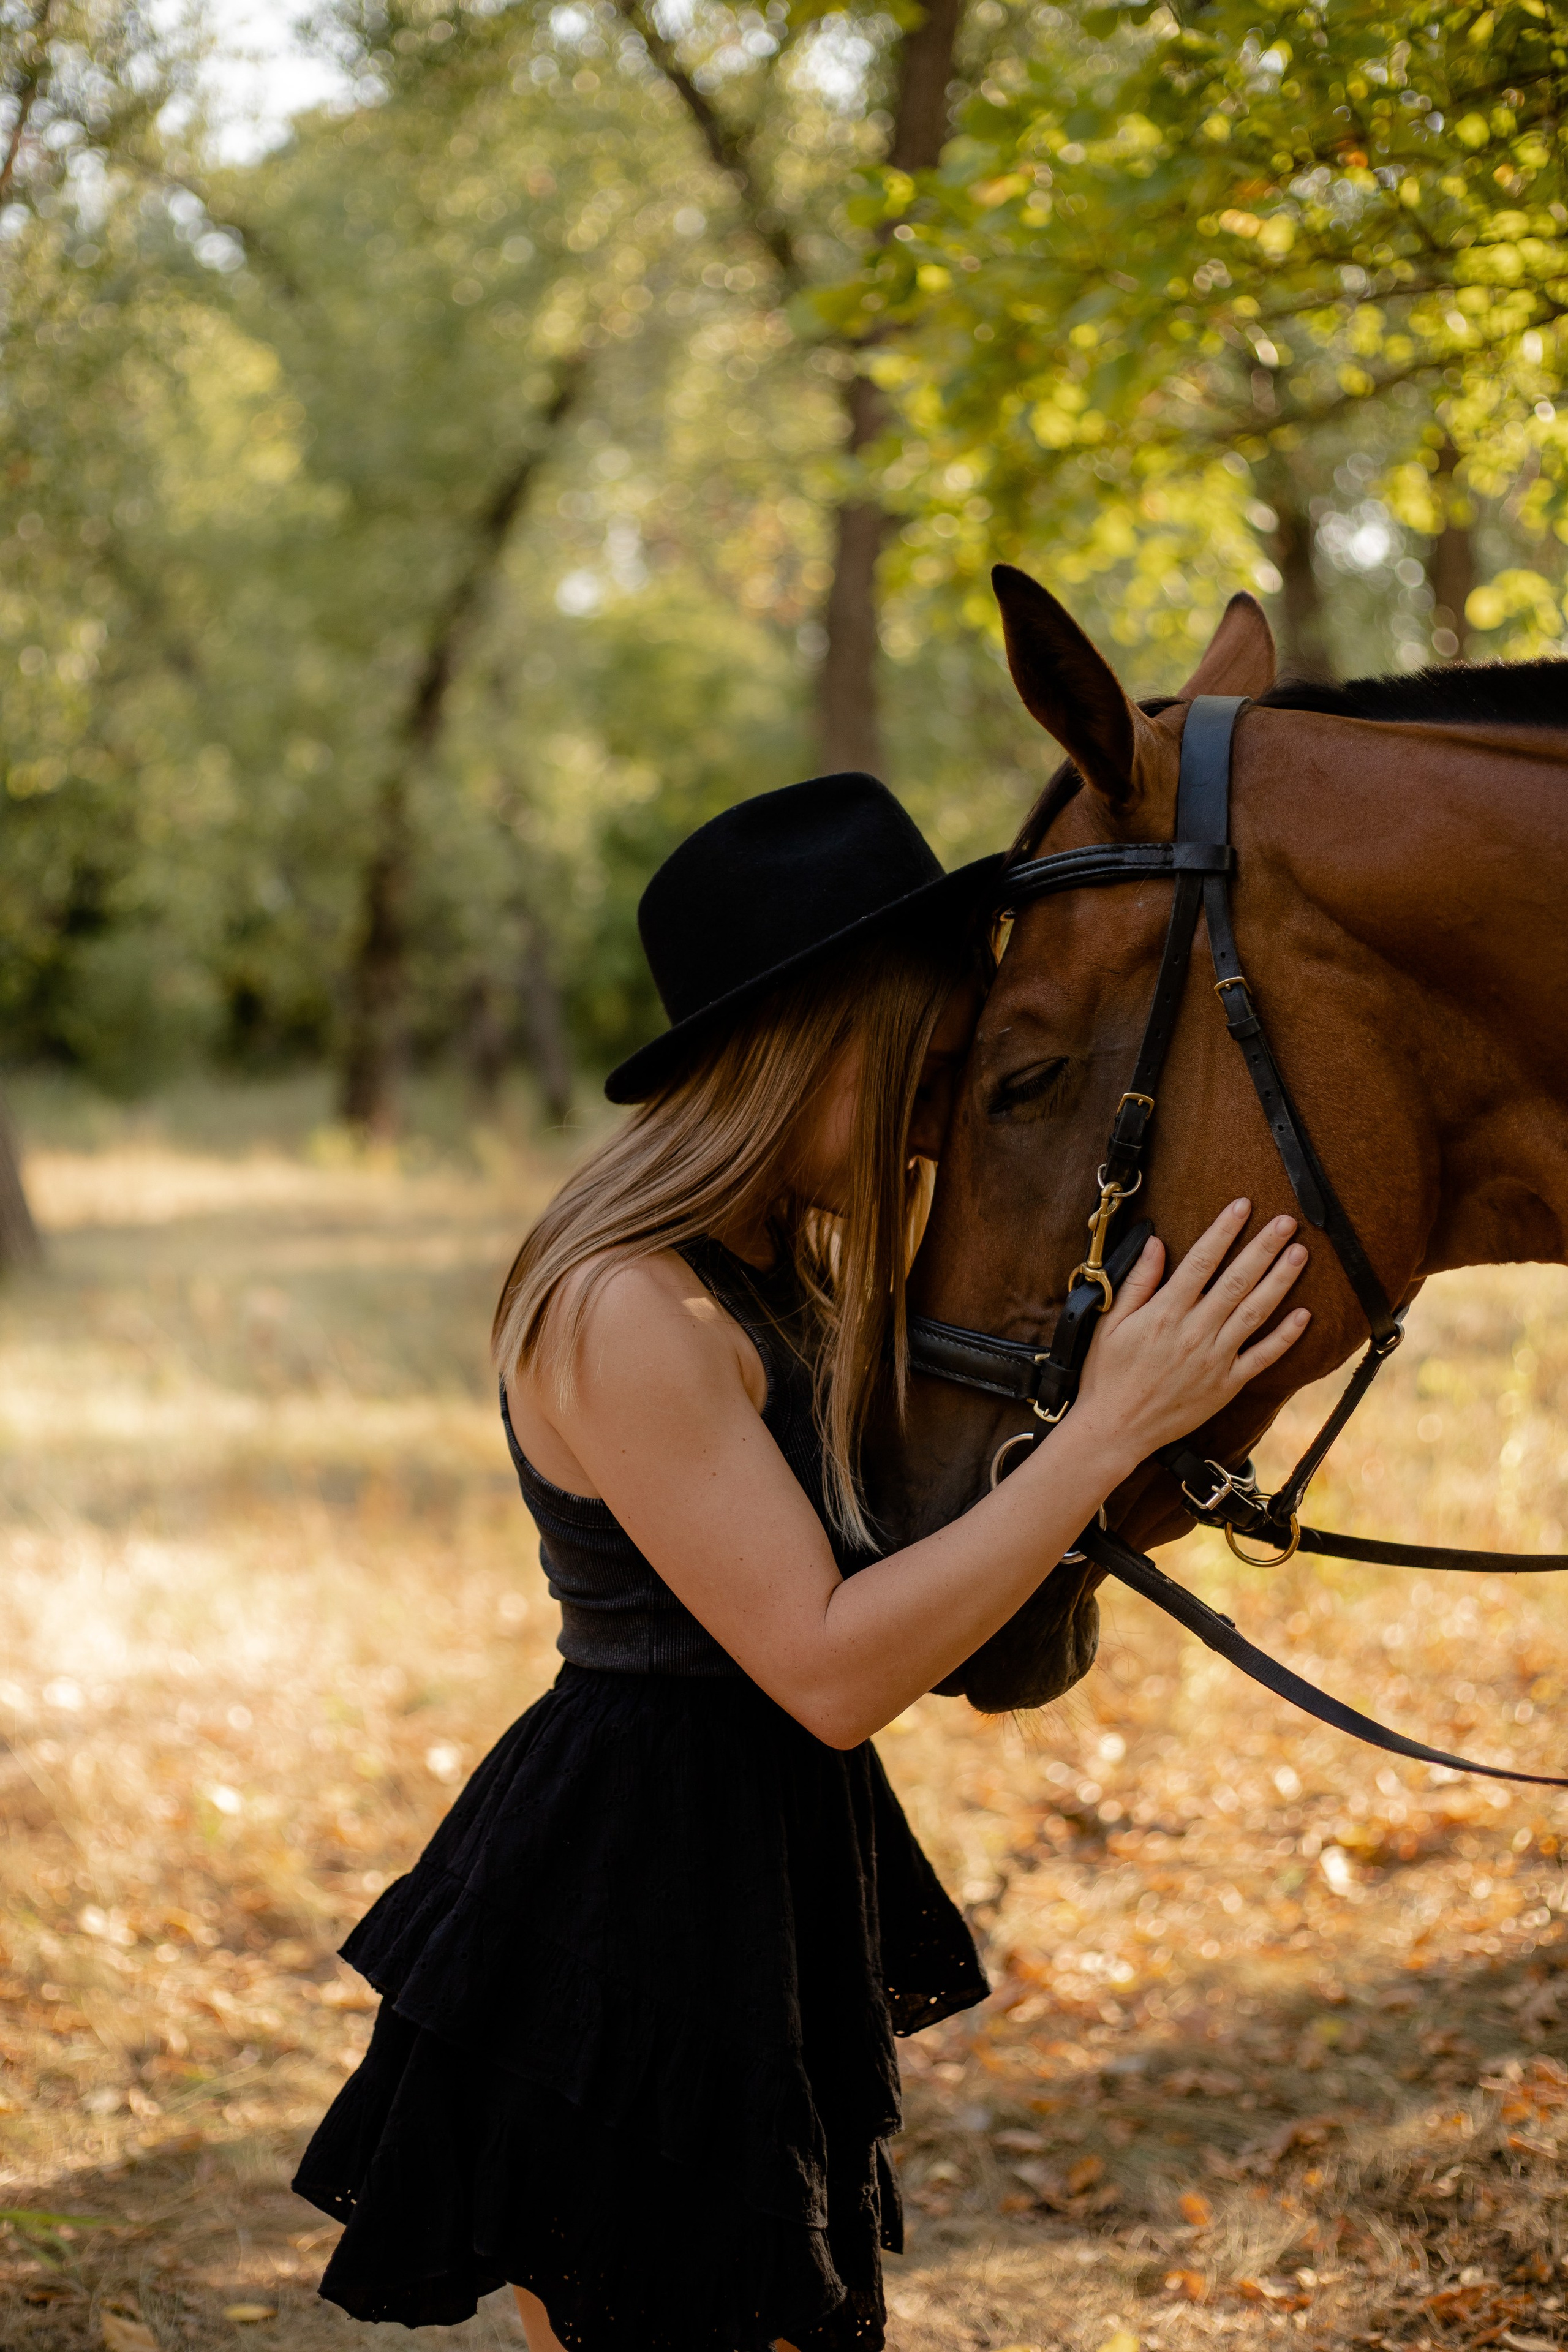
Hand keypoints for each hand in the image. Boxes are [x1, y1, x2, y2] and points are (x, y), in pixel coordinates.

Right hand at [1070, 1198, 1309, 1471]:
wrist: (1116, 1428)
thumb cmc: (1108, 1374)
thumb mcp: (1111, 1323)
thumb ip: (1137, 1282)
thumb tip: (1154, 1243)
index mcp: (1165, 1313)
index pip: (1201, 1261)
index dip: (1224, 1230)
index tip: (1242, 1205)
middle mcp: (1194, 1331)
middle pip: (1237, 1280)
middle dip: (1264, 1247)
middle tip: (1287, 1221)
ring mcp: (1215, 1359)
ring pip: (1255, 1312)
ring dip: (1280, 1281)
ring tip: (1300, 1254)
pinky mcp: (1227, 1384)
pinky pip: (1262, 1356)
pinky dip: (1285, 1336)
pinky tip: (1304, 1314)